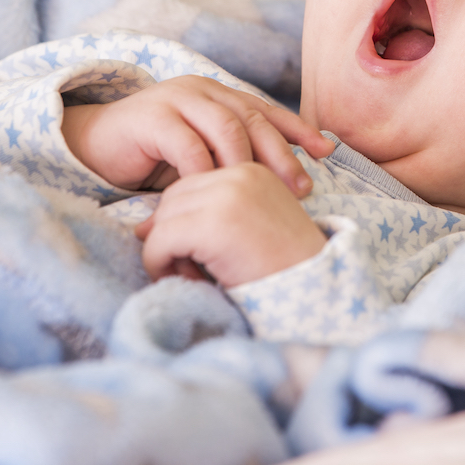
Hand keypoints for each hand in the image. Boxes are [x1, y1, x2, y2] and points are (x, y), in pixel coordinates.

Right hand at [60, 76, 332, 195]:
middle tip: (300, 186)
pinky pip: (187, 145)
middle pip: (252, 118)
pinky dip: (205, 171)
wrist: (94, 146)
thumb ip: (231, 156)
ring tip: (260, 192)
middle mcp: (201, 90)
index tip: (326, 152)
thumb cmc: (152, 156)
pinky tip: (216, 194)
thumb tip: (285, 181)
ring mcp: (175, 99)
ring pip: (225, 127)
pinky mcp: (151, 118)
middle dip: (281, 153)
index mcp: (218, 95)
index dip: (298, 130)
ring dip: (247, 162)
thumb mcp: (200, 153)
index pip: (265, 110)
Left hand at [134, 162, 327, 286]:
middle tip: (193, 268)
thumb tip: (146, 226)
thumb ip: (210, 216)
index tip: (201, 255)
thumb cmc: (285, 270)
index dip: (186, 222)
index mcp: (251, 170)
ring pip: (162, 219)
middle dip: (170, 235)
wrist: (318, 294)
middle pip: (172, 198)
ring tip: (194, 275)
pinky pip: (159, 241)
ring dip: (166, 252)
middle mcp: (238, 174)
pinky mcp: (211, 225)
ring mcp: (224, 197)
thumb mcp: (251, 230)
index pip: (192, 185)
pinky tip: (187, 281)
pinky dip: (160, 264)